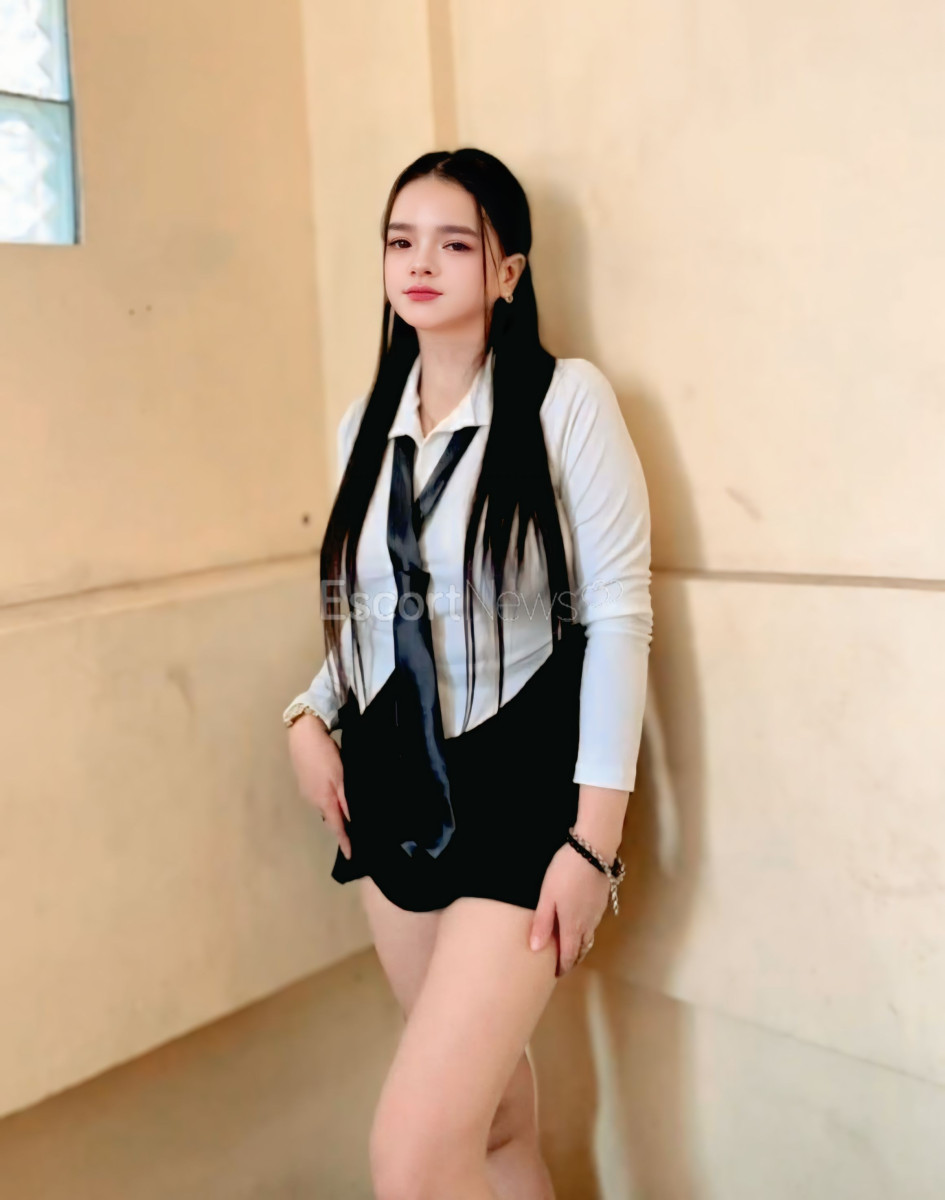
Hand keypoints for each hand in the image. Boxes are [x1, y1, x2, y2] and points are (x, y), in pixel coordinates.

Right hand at [287, 715, 351, 859]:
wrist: (303, 734)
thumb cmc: (325, 754)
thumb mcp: (341, 776)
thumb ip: (346, 799)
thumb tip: (353, 820)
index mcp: (324, 800)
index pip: (337, 827)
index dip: (345, 841)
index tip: (351, 855)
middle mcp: (313, 800)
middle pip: (330, 819)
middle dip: (341, 828)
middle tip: (355, 834)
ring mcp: (306, 792)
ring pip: (325, 807)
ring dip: (335, 812)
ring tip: (348, 816)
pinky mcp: (305, 783)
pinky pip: (319, 798)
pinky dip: (328, 801)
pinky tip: (335, 796)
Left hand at [528, 842, 609, 975]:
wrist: (593, 851)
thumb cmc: (565, 873)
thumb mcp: (547, 897)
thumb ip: (542, 923)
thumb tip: (536, 949)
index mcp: (572, 926)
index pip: (569, 955)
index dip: (563, 967)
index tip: (556, 974)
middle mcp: (588, 923)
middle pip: (582, 949)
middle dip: (573, 959)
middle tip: (563, 964)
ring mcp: (597, 912)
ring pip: (589, 937)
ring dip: (580, 946)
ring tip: (571, 947)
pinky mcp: (602, 901)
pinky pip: (594, 924)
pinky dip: (587, 931)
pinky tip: (581, 923)